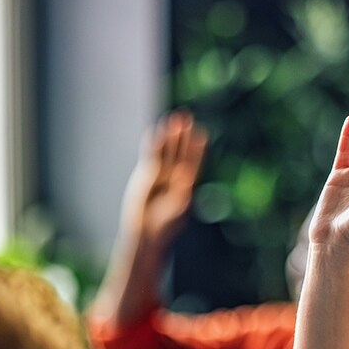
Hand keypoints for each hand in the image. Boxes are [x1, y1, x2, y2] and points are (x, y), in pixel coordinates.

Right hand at [120, 110, 207, 251]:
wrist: (146, 231)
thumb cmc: (165, 224)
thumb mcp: (177, 208)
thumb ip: (183, 192)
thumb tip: (188, 176)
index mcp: (187, 183)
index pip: (193, 161)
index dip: (197, 148)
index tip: (202, 134)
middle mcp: (175, 175)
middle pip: (180, 151)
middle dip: (183, 135)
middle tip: (187, 116)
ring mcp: (160, 174)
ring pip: (166, 150)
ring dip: (169, 135)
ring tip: (173, 118)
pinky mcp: (146, 174)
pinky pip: (150, 155)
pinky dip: (153, 144)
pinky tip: (155, 132)